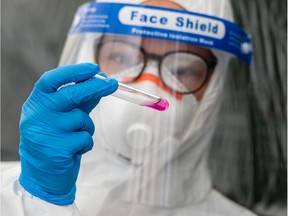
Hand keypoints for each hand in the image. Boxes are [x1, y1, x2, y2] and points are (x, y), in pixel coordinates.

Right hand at [18, 63, 117, 204]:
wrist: (42, 175)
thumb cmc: (53, 141)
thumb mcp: (61, 117)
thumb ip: (78, 101)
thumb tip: (98, 83)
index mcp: (36, 104)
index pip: (51, 80)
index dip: (73, 72)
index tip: (94, 68)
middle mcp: (36, 116)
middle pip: (70, 94)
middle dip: (95, 87)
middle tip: (112, 84)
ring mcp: (44, 133)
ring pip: (81, 119)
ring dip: (87, 127)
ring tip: (75, 138)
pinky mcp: (56, 150)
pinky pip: (85, 138)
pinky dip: (86, 143)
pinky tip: (74, 151)